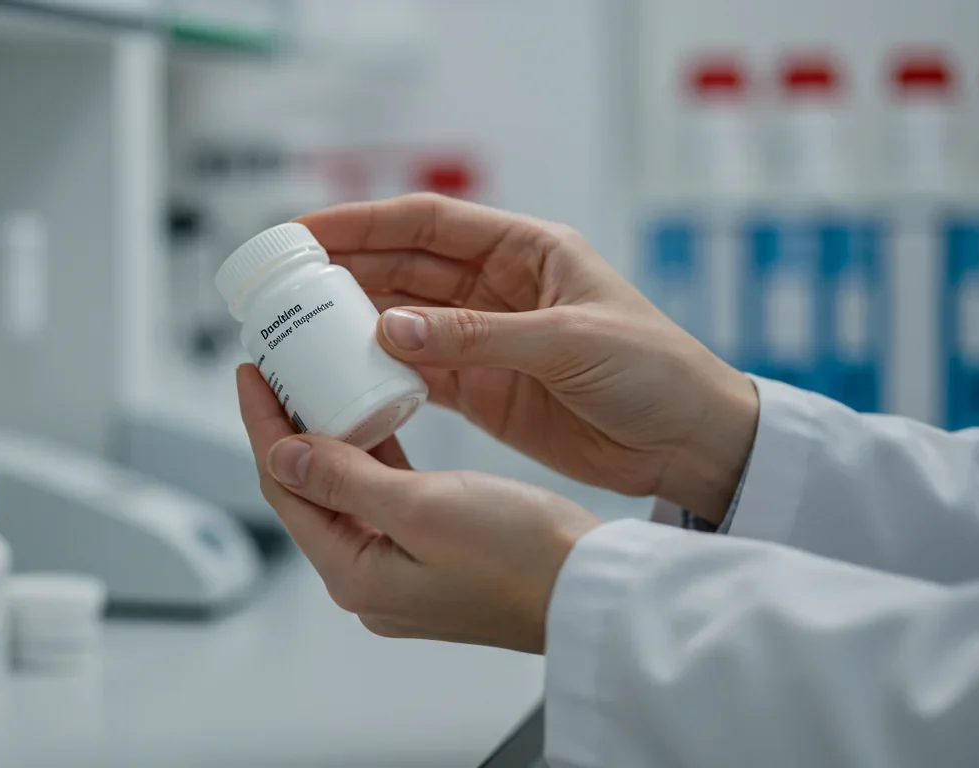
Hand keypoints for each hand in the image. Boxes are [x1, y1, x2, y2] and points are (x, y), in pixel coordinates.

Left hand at [237, 364, 601, 652]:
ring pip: (347, 490)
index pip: (285, 488)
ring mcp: (402, 570)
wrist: (593, 592)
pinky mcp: (435, 554)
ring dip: (331, 437)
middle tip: (278, 369)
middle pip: (309, 490)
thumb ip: (346, 479)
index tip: (251, 373)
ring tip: (317, 380)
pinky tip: (376, 415)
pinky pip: (388, 495)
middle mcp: (370, 580)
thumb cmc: (522, 558)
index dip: (263, 425)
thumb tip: (282, 454)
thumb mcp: (422, 508)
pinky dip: (375, 454)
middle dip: (289, 428)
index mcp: (355, 576)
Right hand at [297, 194, 758, 523]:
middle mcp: (500, 288)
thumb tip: (390, 329)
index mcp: (528, 250)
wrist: (693, 442)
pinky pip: (418, 374)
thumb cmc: (655, 372)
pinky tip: (344, 379)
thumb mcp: (569, 343)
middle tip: (285, 285)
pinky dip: (381, 375)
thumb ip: (477, 336)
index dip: (364, 222)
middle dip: (345, 270)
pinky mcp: (485, 389)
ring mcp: (488, 339)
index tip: (307, 232)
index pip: (429, 222)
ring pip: (403, 321)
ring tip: (299, 333)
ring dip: (354, 324)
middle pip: (404, 267)